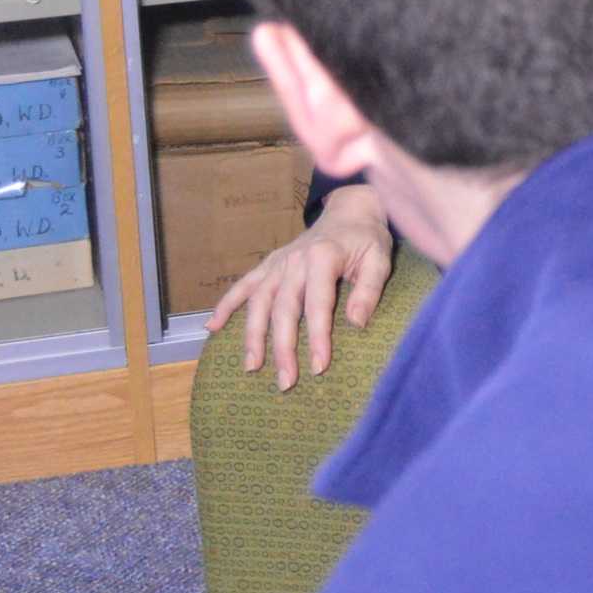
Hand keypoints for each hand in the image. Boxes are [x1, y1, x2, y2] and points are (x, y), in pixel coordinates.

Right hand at [208, 186, 392, 390]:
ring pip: (259, 302)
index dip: (317, 337)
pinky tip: (212, 327)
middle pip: (283, 309)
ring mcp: (278, 262)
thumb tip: (356, 325)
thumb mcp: (380, 260)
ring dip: (253, 335)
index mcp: (323, 257)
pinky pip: (243, 285)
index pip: (317, 304)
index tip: (318, 367)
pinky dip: (225, 305)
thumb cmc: (367, 240)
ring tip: (252, 366)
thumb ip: (369, 291)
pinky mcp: (269, 264)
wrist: (350, 211)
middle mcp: (294, 260)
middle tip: (286, 382)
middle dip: (283, 348)